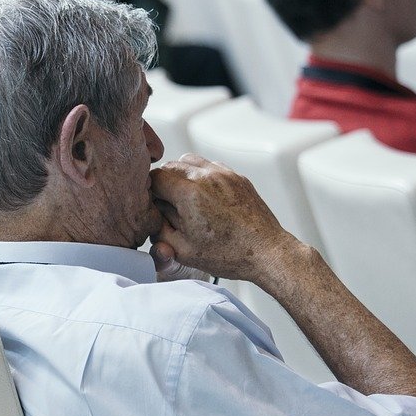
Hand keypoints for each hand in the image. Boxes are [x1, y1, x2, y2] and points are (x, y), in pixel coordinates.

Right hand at [149, 154, 295, 282]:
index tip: (153, 203)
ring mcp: (224, 174)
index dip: (150, 190)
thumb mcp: (181, 250)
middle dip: (164, 181)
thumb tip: (153, 214)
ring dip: (181, 174)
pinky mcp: (237, 177)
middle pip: (171, 165)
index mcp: (189, 194)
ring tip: (184, 197)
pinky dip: (201, 176)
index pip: (156, 176)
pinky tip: (204, 196)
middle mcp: (206, 177)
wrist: (265, 251)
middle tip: (166, 202)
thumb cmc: (227, 254)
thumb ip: (159, 230)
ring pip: (190, 160)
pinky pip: (210, 166)